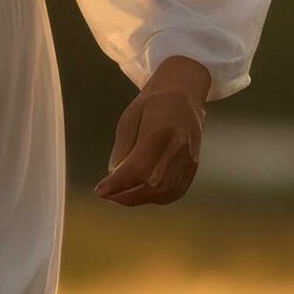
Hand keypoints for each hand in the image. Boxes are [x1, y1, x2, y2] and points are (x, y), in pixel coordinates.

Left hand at [96, 57, 212, 207]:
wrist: (183, 94)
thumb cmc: (152, 104)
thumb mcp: (128, 120)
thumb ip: (122, 150)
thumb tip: (114, 177)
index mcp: (161, 132)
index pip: (137, 168)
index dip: (117, 184)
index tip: (100, 190)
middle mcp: (179, 148)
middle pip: (152, 185)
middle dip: (126, 196)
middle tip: (108, 195)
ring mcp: (189, 158)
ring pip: (164, 192)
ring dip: (138, 199)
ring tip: (120, 196)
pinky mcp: (193, 166)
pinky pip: (175, 191)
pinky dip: (155, 198)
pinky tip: (140, 195)